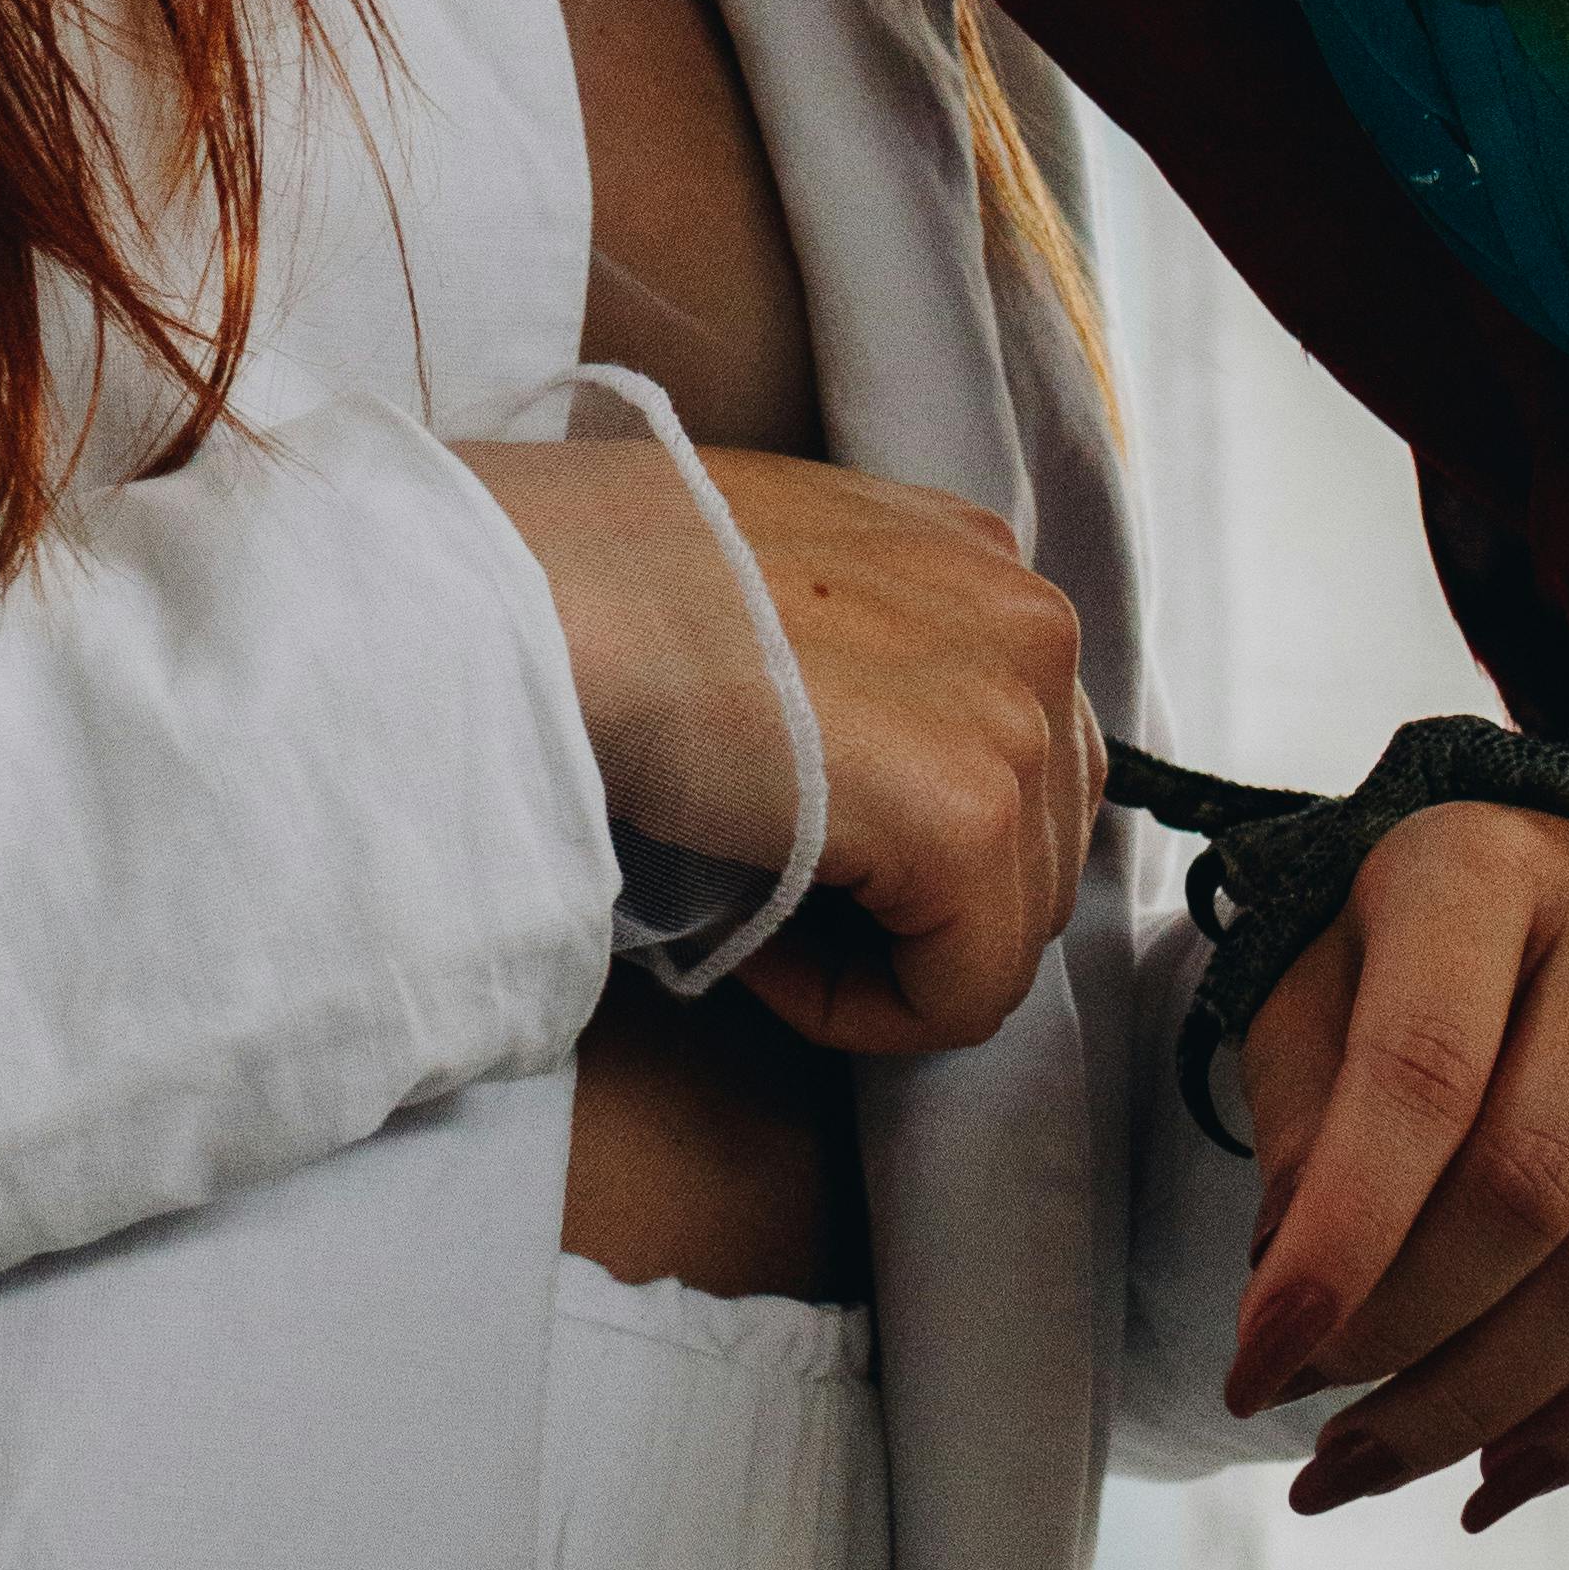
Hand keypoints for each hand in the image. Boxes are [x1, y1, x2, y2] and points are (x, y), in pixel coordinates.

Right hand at [457, 443, 1094, 1055]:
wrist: (531, 593)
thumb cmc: (597, 584)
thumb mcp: (769, 578)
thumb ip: (862, 650)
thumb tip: (869, 776)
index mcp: (981, 561)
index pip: (1017, 750)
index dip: (908, 833)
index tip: (789, 836)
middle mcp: (1032, 622)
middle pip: (1037, 846)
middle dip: (914, 902)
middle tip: (772, 894)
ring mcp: (1016, 718)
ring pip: (1006, 930)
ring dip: (884, 952)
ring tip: (757, 914)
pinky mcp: (970, 818)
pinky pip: (960, 994)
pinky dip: (860, 1008)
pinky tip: (757, 951)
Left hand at [1221, 800, 1568, 1523]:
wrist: (1550, 891)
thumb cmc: (1404, 961)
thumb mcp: (1308, 994)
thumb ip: (1296, 1126)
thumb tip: (1300, 1304)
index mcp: (1484, 865)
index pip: (1421, 1078)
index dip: (1341, 1244)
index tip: (1255, 1367)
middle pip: (1533, 1191)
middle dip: (1406, 1346)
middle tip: (1304, 1434)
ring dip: (1487, 1407)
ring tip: (1372, 1465)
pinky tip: (1508, 1470)